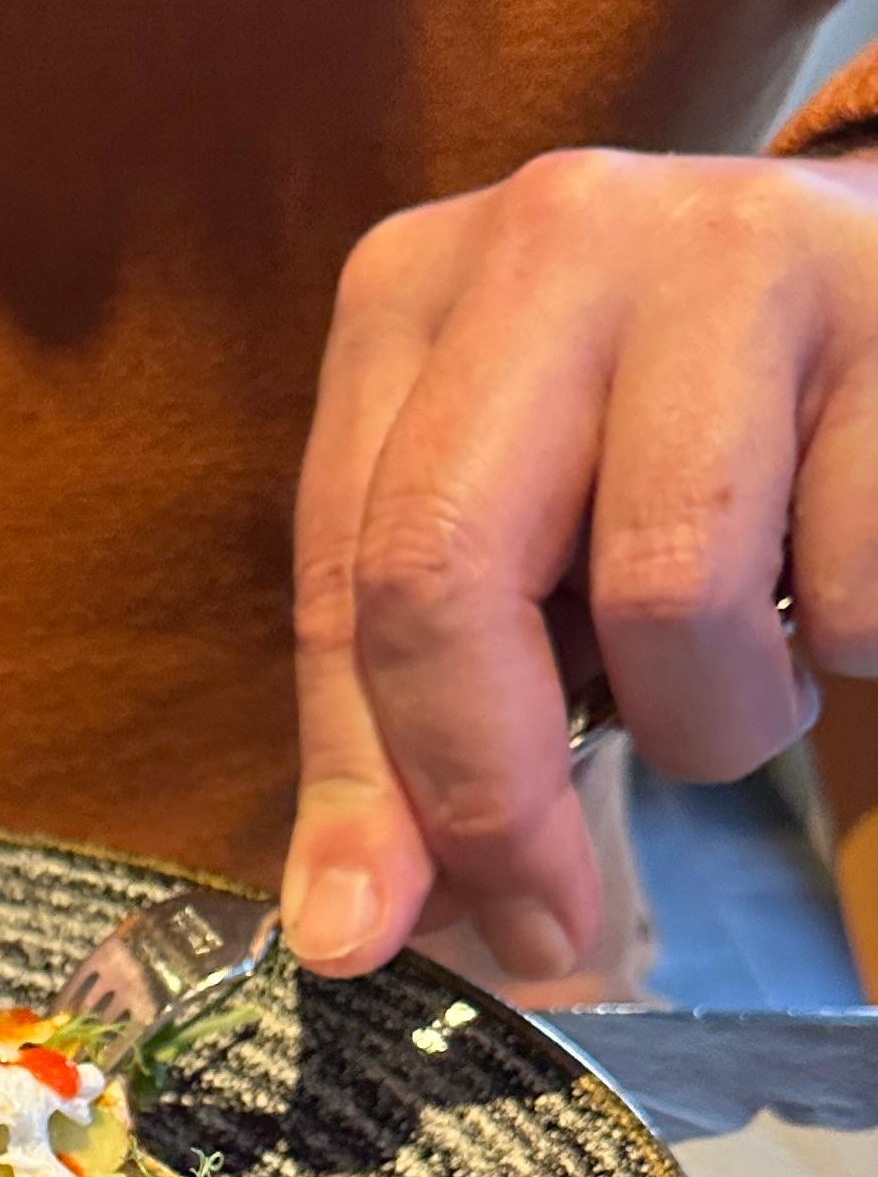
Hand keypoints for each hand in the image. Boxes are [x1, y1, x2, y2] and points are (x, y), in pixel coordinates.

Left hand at [284, 147, 872, 979]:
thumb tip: (352, 928)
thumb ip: (416, 716)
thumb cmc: (676, 445)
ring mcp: (734, 251)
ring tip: (748, 677)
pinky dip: (849, 647)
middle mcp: (554, 236)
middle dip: (493, 791)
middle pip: (449, 567)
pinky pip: (850, 588)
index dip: (366, 782)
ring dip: (713, 720)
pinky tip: (846, 579)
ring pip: (669, 592)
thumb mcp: (521, 544)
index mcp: (415, 288)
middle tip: (550, 920)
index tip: (379, 940)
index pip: (349, 572)